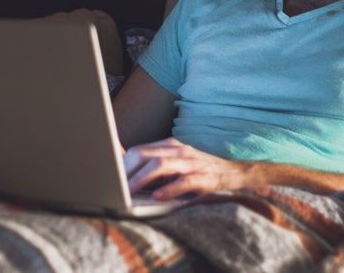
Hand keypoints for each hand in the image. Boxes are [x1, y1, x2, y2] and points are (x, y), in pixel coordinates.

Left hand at [123, 138, 251, 199]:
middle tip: (114, 188)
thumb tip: (126, 178)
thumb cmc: (199, 171)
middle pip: (144, 155)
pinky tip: (157, 197)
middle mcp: (179, 150)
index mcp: (169, 146)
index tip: (108, 178)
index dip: (121, 165)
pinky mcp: (205, 177)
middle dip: (126, 172)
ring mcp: (192, 162)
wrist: (235, 172)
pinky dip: (169, 189)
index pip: (139, 151)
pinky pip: (184, 180)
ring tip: (128, 192)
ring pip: (160, 165)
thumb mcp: (175, 165)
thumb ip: (155, 168)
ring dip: (141, 179)